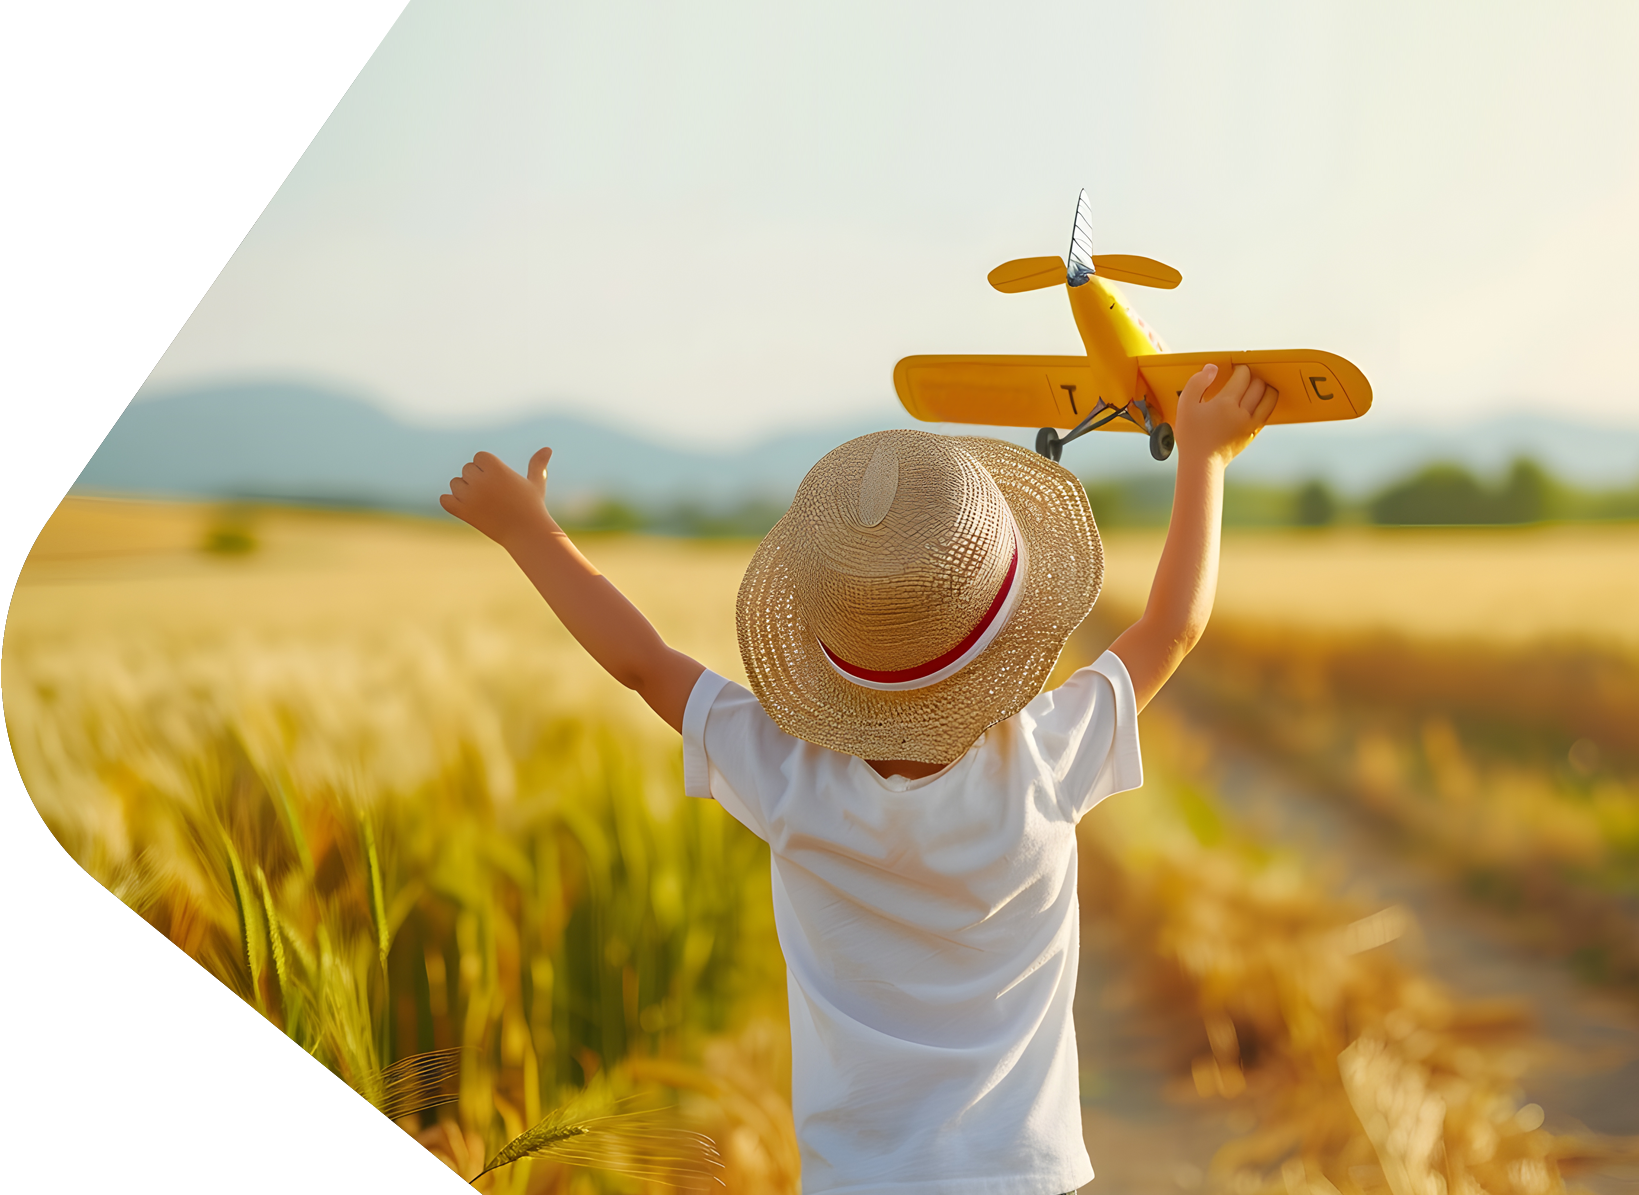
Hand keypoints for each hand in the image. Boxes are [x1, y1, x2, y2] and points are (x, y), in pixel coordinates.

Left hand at [440, 447, 554, 546]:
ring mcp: (471, 496)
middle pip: (467, 469)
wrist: (527, 534)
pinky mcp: (463, 512)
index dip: (487, 467)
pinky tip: (464, 506)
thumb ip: (537, 465)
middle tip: (493, 494)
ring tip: (483, 502)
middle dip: (477, 479)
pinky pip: (445, 500)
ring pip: (455, 484)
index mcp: (497, 468)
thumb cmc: (532, 507)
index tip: (498, 480)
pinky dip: (450, 502)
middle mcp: (481, 480)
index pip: (479, 457)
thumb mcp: (536, 483)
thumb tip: (547, 449)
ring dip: (464, 490)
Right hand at [1172, 363, 1276, 467]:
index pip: (1243, 376)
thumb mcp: (1185, 405)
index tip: (1234, 369)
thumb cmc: (1191, 435)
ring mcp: (1250, 424)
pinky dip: (1265, 402)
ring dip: (1265, 388)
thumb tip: (1213, 368)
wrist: (1201, 463)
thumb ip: (1197, 382)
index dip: (1240, 368)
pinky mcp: (1253, 433)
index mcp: (1225, 403)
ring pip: (1269, 397)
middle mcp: (1242, 412)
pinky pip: (1267, 412)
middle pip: (1258, 384)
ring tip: (1256, 386)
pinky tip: (1257, 402)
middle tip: (1243, 377)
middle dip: (1252, 376)